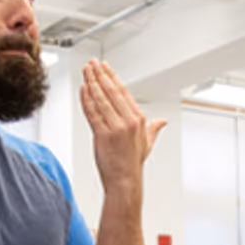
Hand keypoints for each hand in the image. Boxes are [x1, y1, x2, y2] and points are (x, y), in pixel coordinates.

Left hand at [79, 59, 165, 189]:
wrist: (124, 180)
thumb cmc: (132, 163)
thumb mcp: (147, 143)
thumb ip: (154, 128)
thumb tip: (162, 121)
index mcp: (138, 119)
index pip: (123, 92)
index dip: (112, 77)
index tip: (105, 67)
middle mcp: (127, 121)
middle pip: (111, 92)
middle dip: (100, 75)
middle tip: (92, 64)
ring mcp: (114, 128)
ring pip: (100, 100)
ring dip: (91, 83)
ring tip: (86, 71)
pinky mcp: (102, 135)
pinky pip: (92, 113)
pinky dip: (86, 100)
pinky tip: (82, 89)